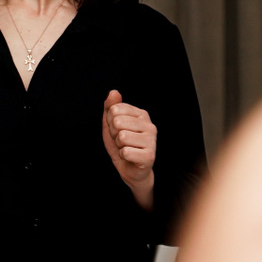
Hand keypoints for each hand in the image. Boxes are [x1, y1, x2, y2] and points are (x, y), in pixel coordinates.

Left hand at [103, 90, 156, 208]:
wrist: (130, 169)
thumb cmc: (122, 144)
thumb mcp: (111, 124)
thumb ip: (110, 106)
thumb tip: (113, 92)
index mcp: (142, 114)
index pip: (115, 109)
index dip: (110, 122)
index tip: (117, 130)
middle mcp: (150, 125)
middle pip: (117, 122)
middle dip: (113, 134)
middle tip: (121, 141)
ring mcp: (152, 141)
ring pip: (121, 136)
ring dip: (119, 145)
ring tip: (126, 148)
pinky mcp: (149, 156)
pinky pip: (125, 151)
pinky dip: (123, 156)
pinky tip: (130, 157)